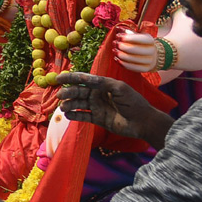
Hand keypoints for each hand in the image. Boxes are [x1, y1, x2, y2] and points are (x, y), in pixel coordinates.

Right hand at [55, 72, 173, 147]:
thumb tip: (84, 79)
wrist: (143, 123)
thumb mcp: (119, 88)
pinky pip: (82, 116)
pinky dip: (74, 116)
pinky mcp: (97, 119)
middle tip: (60, 96)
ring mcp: (97, 107)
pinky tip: (68, 115)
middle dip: (68, 92)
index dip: (70, 78)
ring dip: (69, 104)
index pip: (83, 80)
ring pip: (78, 104)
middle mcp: (97, 95)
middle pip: (78, 92)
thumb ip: (102, 82)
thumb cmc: (133, 102)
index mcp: (102, 85)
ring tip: (64, 107)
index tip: (58, 78)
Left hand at [115, 30, 160, 72]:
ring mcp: (149, 61)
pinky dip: (123, 63)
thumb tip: (119, 29)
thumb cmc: (139, 43)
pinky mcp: (145, 69)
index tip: (120, 36)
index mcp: (150, 41)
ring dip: (121, 55)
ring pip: (134, 59)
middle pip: (137, 50)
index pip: (143, 39)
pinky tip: (116, 58)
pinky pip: (133, 67)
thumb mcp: (136, 36)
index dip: (131, 38)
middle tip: (115, 43)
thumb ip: (129, 33)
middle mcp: (152, 51)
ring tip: (114, 50)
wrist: (150, 55)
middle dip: (124, 46)